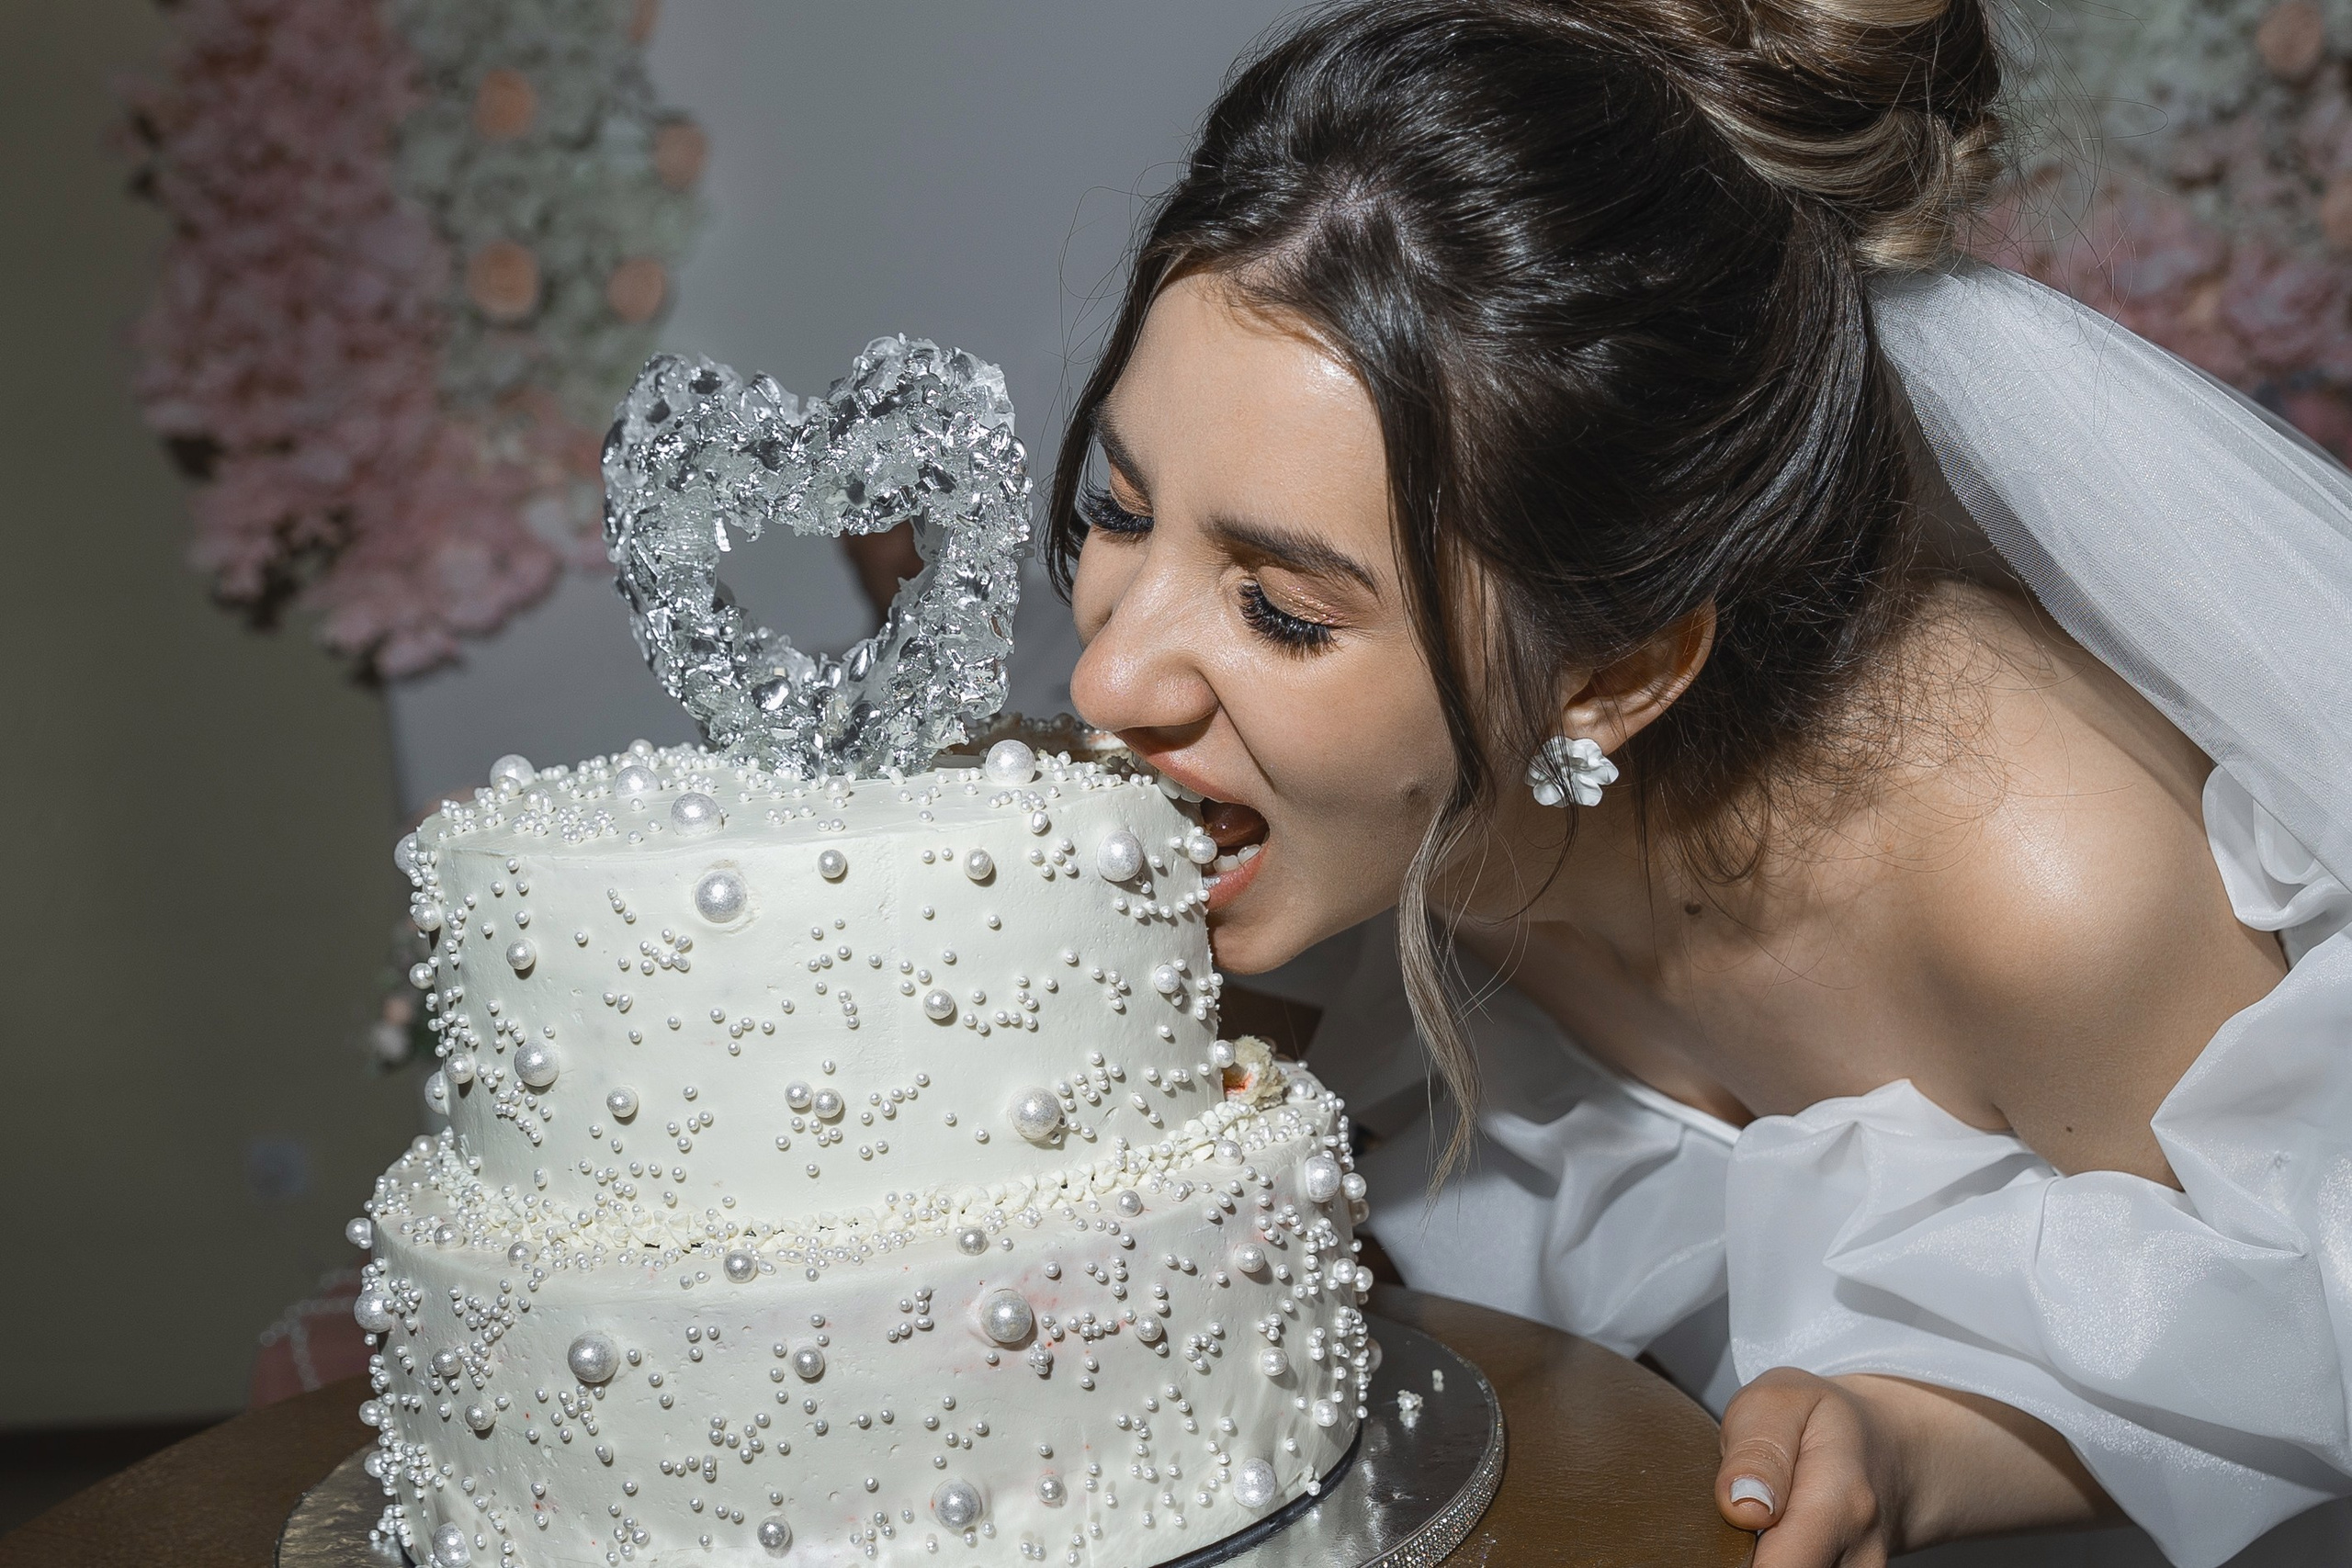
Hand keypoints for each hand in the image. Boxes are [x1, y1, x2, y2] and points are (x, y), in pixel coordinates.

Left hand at [1714, 1368, 2116, 1564]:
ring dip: (1790, 1562)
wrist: (1894, 1449)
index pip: (1785, 1565)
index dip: (1760, 1567)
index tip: (1739, 1553)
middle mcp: (1858, 1559)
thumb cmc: (1822, 1418)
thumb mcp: (1781, 1400)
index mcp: (1836, 1502)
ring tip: (1759, 1542)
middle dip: (1769, 1566)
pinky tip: (1778, 1548)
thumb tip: (1741, 1507)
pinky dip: (1800, 1564)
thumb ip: (1755, 1448)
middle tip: (1740, 1545)